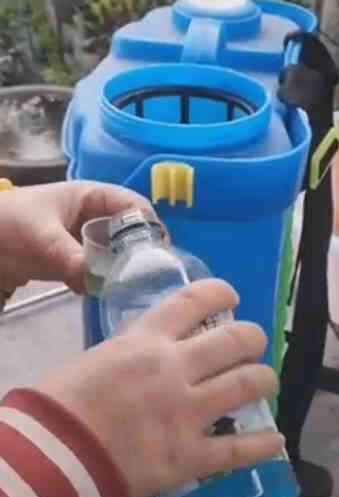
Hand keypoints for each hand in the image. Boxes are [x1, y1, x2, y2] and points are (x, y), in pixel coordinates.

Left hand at [0, 181, 152, 294]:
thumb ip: (73, 260)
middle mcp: (92, 217)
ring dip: (124, 270)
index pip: (133, 205)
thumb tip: (99, 285)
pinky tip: (107, 295)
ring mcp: (84, 239)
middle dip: (141, 252)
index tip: (160, 251)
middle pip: (131, 231)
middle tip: (151, 275)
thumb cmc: (6, 225)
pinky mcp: (74, 261)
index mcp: (90, 196)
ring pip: (117, 253)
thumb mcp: (42, 239)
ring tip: (133, 288)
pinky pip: (99, 270)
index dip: (150, 225)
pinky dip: (104, 282)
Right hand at [39, 279, 282, 496]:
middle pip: (236, 340)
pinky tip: (275, 440)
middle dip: (254, 339)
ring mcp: (188, 412)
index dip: (221, 293)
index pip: (195, 300)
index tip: (233, 296)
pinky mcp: (191, 455)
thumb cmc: (62, 405)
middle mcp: (176, 368)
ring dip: (265, 381)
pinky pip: (239, 449)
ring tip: (267, 384)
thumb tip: (150, 359)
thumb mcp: (98, 359)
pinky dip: (263, 444)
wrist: (54, 456)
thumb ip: (134, 354)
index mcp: (147, 341)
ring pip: (248, 385)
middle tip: (254, 346)